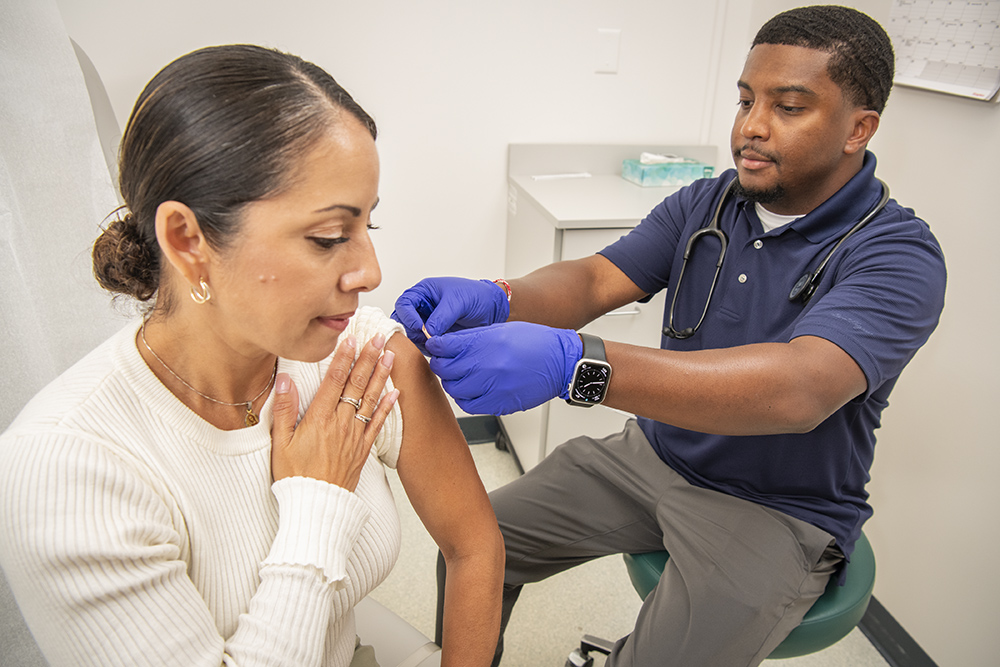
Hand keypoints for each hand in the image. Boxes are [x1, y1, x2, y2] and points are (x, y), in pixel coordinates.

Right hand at [271, 333, 397, 490]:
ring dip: (381, 375)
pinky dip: (387, 406)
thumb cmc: (295, 477)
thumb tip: (285, 381)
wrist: (316, 506)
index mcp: (319, 419)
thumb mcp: (280, 443)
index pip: (334, 381)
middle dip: (368, 358)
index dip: (343, 357)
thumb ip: (284, 410)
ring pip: (370, 399)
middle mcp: (340, 424)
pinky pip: (378, 423)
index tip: (350, 339)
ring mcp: (354, 435)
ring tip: (390, 355)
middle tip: (378, 338)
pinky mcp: (363, 449)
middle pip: (356, 384)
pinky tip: (395, 392)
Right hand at [392, 277, 509, 352]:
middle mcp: (422, 307)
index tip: (419, 327)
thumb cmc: (476, 296)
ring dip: (417, 341)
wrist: (492, 309)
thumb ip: (442, 316)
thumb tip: (429, 332)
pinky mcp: (433, 336)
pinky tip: (436, 350)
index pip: (404, 303)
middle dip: (410, 331)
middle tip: (423, 339)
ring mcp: (426, 322)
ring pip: (410, 334)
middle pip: (402, 320)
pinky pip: (422, 344)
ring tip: (432, 345)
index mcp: (424, 292)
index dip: (408, 316)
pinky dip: (425, 348)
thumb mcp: (459, 301)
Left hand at [425, 322, 581, 414]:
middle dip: (441, 364)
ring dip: (452, 382)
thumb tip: (447, 344)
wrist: (561, 362)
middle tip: (445, 362)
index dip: (436, 346)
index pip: (444, 346)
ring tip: (460, 376)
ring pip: (453, 388)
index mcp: (487, 341)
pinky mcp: (500, 403)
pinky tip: (471, 390)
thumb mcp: (502, 330)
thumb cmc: (535, 343)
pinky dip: (465, 398)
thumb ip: (473, 338)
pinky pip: (468, 405)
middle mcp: (488, 364)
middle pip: (444, 368)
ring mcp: (493, 386)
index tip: (437, 347)